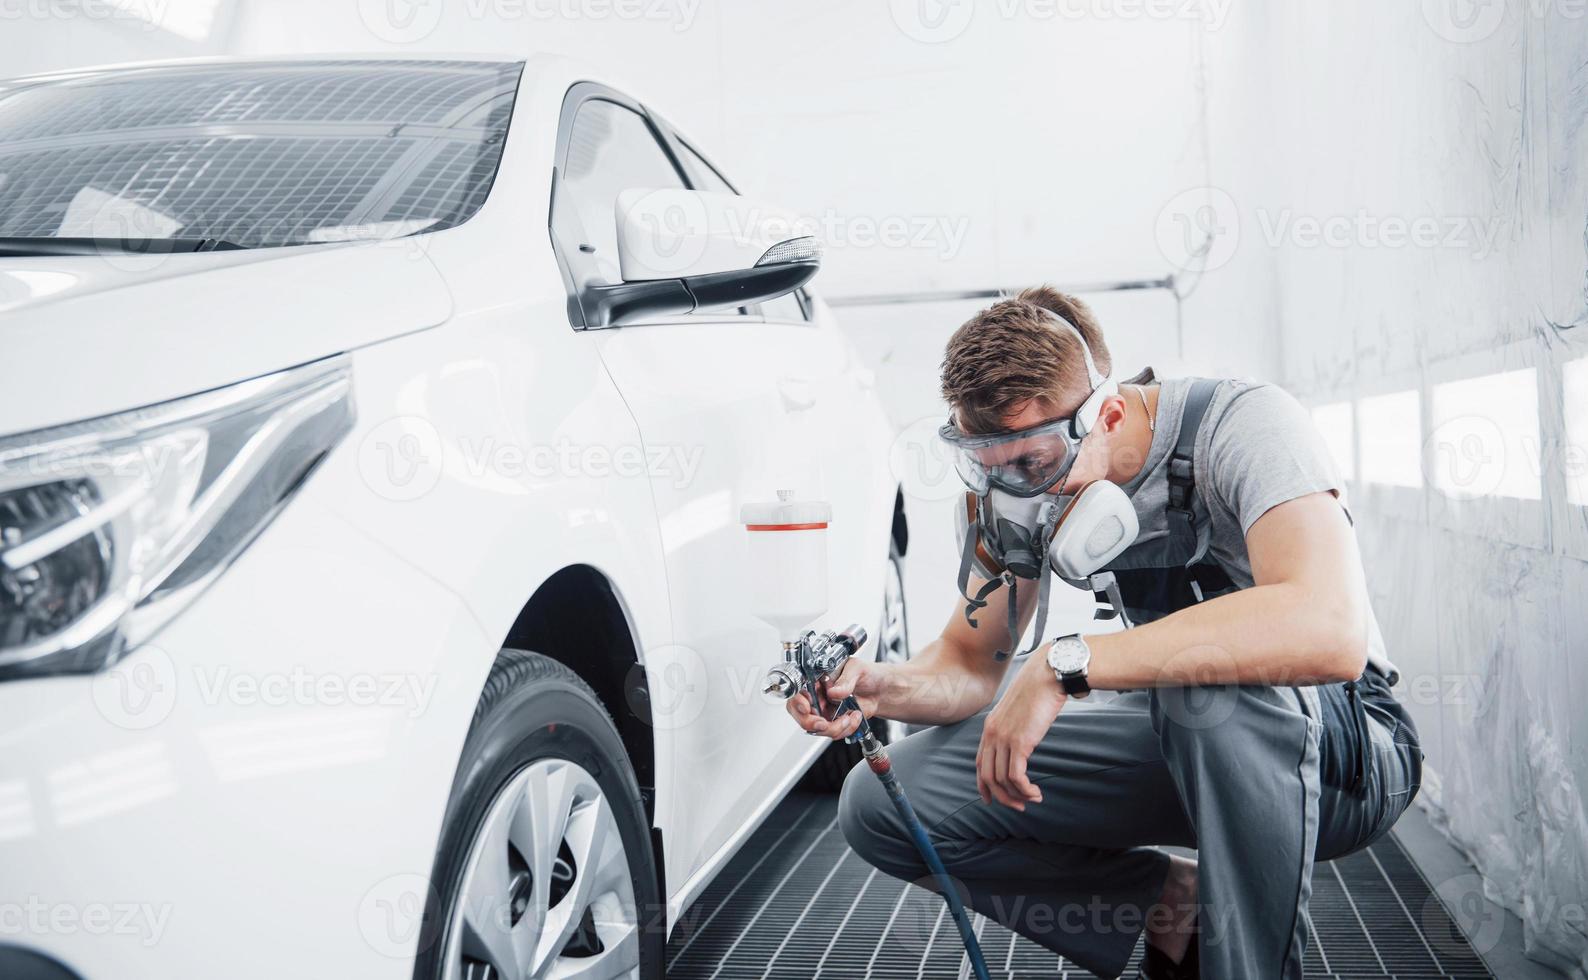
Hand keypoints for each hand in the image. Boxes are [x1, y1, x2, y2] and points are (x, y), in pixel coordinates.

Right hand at [785, 657, 886, 740]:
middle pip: (801, 715)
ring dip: (835, 727)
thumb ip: (845, 680)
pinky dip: (846, 729)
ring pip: (817, 728)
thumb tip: (833, 691)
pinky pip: (833, 733)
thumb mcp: (857, 668)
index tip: (806, 708)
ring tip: (850, 717)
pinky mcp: (834, 722)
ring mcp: (824, 711)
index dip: (797, 702)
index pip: (797, 692)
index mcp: (816, 679)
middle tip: (824, 723)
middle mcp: (817, 696)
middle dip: (811, 723)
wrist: (881, 689)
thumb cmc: (867, 674)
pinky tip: (855, 717)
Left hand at [976, 650, 1066, 810]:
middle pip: (989, 777)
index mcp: (989, 727)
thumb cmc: (1038, 691)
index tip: (992, 799)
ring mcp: (1003, 738)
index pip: (980, 763)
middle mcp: (991, 734)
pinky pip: (1016, 776)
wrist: (1047, 675)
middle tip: (1019, 806)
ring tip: (1033, 799)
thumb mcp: (1019, 710)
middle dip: (1003, 797)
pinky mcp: (1019, 742)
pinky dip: (1025, 790)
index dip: (984, 785)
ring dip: (1018, 795)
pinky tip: (1036, 792)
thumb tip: (1022, 743)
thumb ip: (1015, 727)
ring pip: (1002, 780)